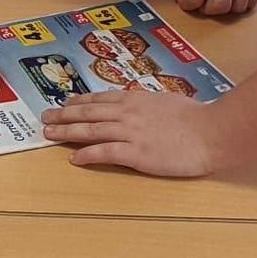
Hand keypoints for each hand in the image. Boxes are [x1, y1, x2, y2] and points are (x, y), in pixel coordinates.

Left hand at [40, 91, 223, 175]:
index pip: (100, 99)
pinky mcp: (136, 154)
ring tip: (48, 134)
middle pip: (88, 113)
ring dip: (66, 132)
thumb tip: (139, 104)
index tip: (64, 104)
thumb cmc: (196, 117)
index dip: (79, 102)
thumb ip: (148, 104)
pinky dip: (87, 155)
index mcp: (136, 100)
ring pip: (90, 130)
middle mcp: (127, 113)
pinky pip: (104, 153)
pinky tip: (73, 158)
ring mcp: (130, 133)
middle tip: (45, 117)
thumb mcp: (167, 101)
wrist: (212, 132)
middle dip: (63, 115)